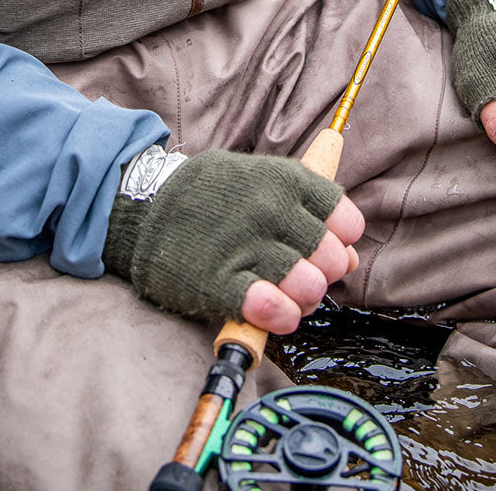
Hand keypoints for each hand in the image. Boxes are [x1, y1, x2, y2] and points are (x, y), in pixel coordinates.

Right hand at [103, 147, 362, 326]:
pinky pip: (268, 307)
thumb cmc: (210, 194)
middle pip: (331, 257)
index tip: (326, 244)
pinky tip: (274, 310)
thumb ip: (305, 210)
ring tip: (285, 294)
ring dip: (303, 298)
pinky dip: (278, 315)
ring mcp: (245, 245)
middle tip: (301, 273)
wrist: (144, 204)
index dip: (341, 239)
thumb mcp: (259, 181)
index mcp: (285, 179)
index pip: (345, 219)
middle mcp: (271, 210)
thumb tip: (351, 256)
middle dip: (323, 273)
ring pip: (307, 286)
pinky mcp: (218, 281)